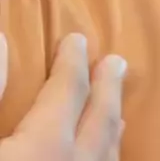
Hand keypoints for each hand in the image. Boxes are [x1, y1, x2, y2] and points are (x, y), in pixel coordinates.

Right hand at [0, 33, 126, 158]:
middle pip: (101, 120)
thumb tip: (3, 41)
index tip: (78, 40)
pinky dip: (107, 159)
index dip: (72, 64)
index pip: (69, 91)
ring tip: (118, 114)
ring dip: (111, 128)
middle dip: (108, 89)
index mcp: (45, 145)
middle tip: (117, 62)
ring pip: (108, 154)